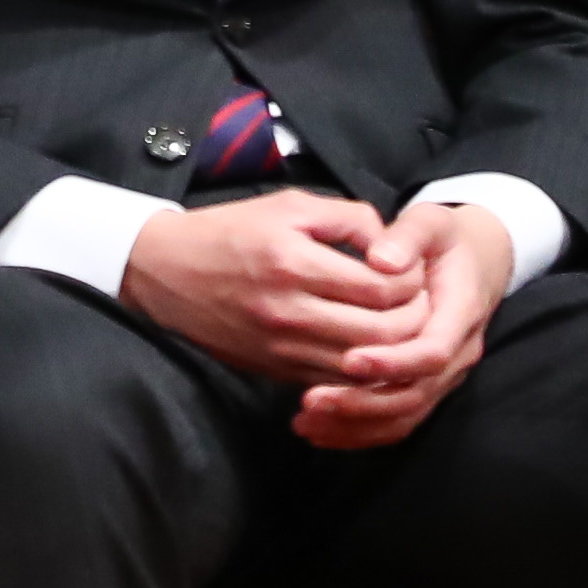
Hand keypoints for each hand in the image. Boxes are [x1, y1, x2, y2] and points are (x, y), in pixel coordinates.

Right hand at [119, 189, 424, 385]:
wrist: (165, 273)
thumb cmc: (230, 231)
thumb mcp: (289, 205)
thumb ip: (348, 218)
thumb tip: (392, 244)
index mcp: (294, 263)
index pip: (381, 288)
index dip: (411, 282)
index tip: (416, 272)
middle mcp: (289, 312)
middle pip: (380, 335)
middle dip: (413, 321)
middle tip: (422, 304)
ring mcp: (281, 349)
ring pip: (361, 367)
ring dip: (393, 352)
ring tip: (402, 327)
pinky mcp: (275, 371)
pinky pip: (333, 381)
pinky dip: (361, 372)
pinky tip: (371, 350)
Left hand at [291, 202, 515, 450]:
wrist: (470, 262)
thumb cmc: (442, 240)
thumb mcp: (430, 222)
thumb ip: (408, 236)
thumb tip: (381, 261)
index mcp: (461, 313)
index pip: (432, 352)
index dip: (392, 361)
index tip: (349, 360)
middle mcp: (457, 354)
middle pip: (415, 394)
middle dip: (363, 402)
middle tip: (312, 400)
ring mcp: (442, 376)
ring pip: (403, 416)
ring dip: (355, 424)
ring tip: (306, 420)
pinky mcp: (422, 387)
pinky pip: (394, 421)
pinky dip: (356, 431)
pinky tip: (317, 429)